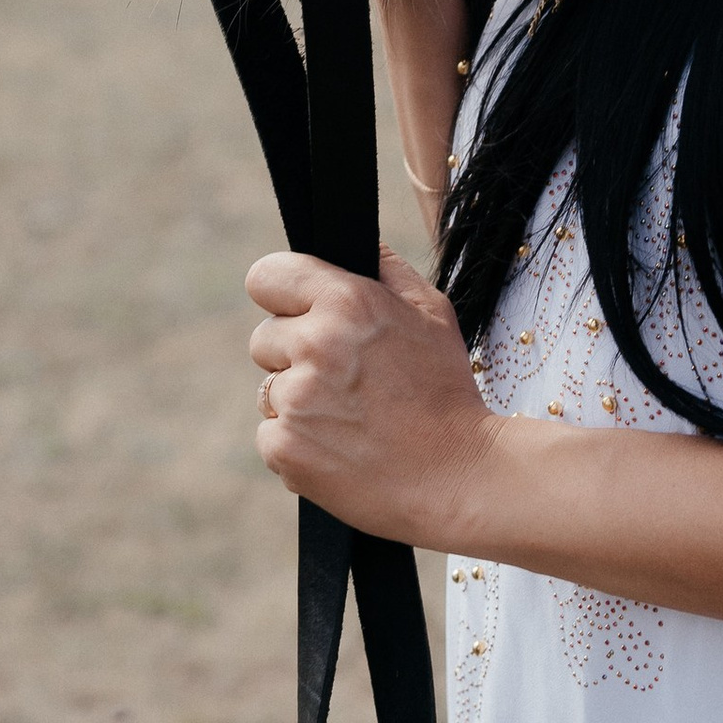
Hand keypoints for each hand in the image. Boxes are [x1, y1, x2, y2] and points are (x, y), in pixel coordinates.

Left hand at [246, 246, 495, 544]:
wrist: (458, 477)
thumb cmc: (447, 392)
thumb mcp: (432, 313)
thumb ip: (386, 269)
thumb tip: (356, 245)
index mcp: (345, 302)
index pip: (266, 276)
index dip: (280, 294)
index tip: (295, 310)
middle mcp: (314, 345)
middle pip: (264, 338)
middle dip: (294, 355)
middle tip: (344, 378)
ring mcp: (295, 400)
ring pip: (269, 390)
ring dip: (297, 402)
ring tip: (350, 417)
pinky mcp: (284, 448)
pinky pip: (270, 437)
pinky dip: (298, 444)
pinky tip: (340, 449)